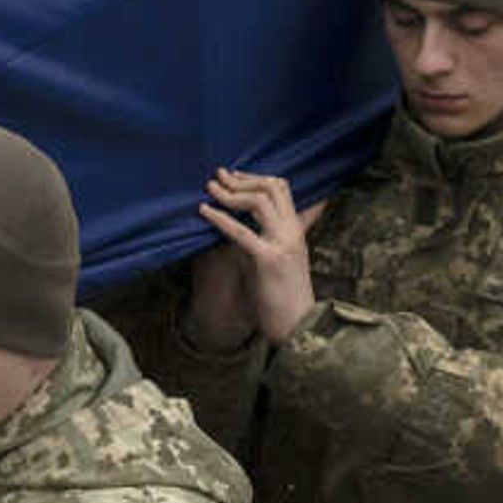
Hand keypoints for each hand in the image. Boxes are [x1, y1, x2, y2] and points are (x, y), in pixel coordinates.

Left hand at [195, 168, 322, 345]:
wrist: (299, 327)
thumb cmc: (285, 298)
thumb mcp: (279, 261)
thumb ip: (266, 240)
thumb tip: (241, 225)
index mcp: (296, 231)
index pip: (282, 189)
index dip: (255, 177)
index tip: (233, 176)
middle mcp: (293, 233)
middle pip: (272, 187)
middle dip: (243, 179)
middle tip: (218, 176)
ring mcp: (283, 245)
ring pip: (260, 202)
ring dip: (230, 192)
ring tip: (209, 189)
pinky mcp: (269, 261)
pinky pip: (242, 232)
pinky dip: (220, 218)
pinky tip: (204, 211)